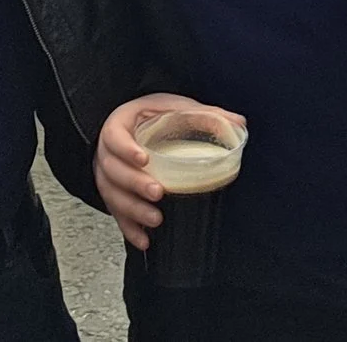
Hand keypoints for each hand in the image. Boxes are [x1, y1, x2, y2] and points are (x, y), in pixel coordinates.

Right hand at [96, 93, 244, 249]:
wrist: (129, 128)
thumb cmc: (151, 117)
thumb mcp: (173, 107)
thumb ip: (204, 114)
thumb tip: (239, 122)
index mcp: (119, 125)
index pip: (114, 137)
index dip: (126, 149)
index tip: (144, 159)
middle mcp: (108, 153)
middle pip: (113, 171)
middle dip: (135, 184)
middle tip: (158, 192)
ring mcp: (107, 176)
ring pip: (112, 195)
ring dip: (133, 210)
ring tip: (156, 219)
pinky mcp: (114, 194)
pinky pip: (116, 214)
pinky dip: (129, 228)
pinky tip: (144, 240)